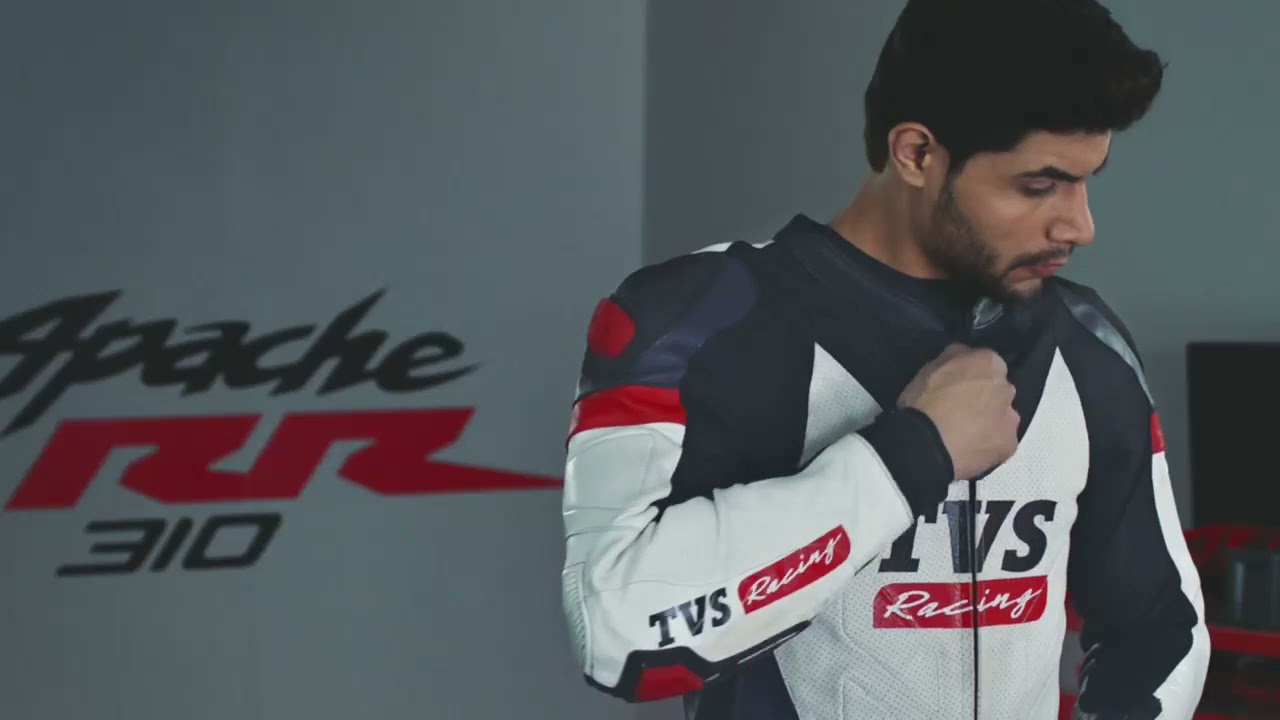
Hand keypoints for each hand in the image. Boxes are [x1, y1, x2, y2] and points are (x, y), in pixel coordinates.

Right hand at [897, 343, 1018, 480]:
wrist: (926, 446)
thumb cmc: (923, 403)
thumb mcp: (929, 367)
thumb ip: (953, 357)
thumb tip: (963, 355)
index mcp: (989, 363)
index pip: (988, 363)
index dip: (972, 375)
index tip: (958, 386)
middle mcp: (1007, 388)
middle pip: (999, 391)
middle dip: (985, 398)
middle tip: (961, 410)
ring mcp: (1011, 419)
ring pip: (1003, 417)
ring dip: (989, 421)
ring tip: (965, 434)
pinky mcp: (1009, 445)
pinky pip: (1001, 442)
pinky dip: (989, 444)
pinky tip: (969, 448)